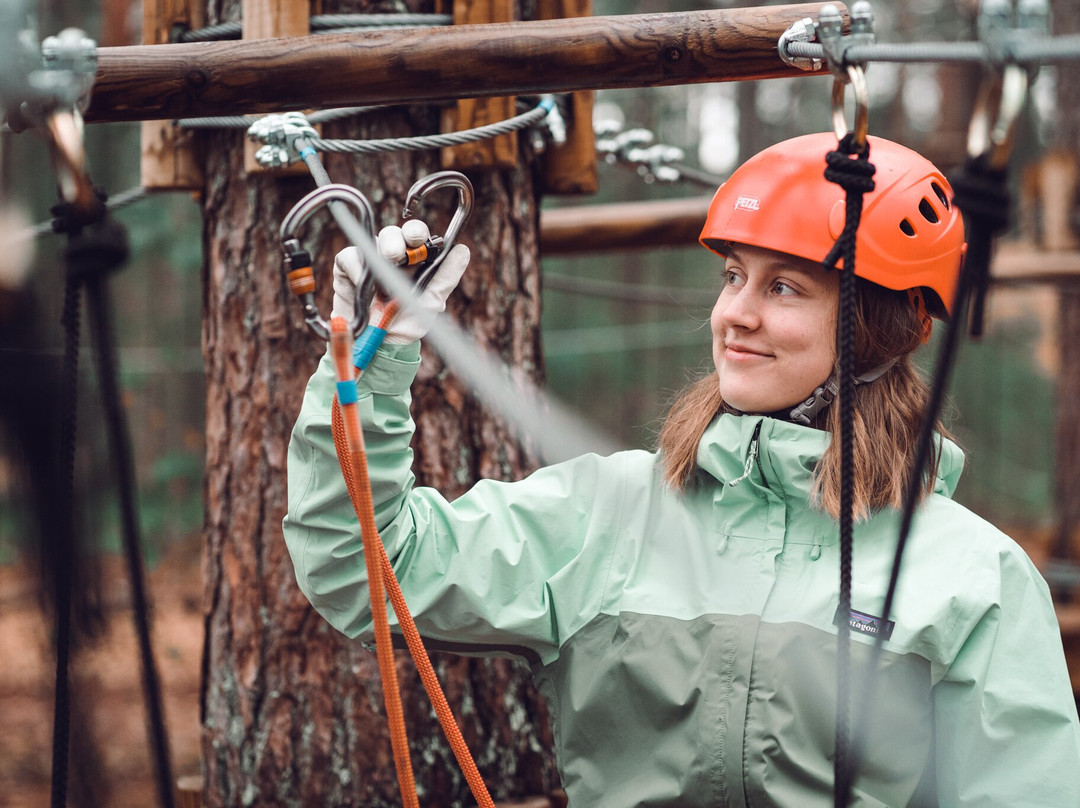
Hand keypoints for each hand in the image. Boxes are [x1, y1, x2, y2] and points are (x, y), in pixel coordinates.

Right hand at [331, 220, 469, 343]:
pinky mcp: (347, 270)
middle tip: (397, 255)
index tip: (418, 239)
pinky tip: (364, 285)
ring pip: (372, 241)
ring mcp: (368, 261)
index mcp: (413, 261)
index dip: (416, 231)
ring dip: (379, 254)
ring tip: (384, 274)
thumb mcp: (431, 302)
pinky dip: (357, 269)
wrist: (379, 347)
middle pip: (393, 233)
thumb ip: (446, 277)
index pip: (415, 236)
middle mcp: (391, 257)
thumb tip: (463, 250)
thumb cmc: (407, 324)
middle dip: (396, 239)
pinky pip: (349, 257)